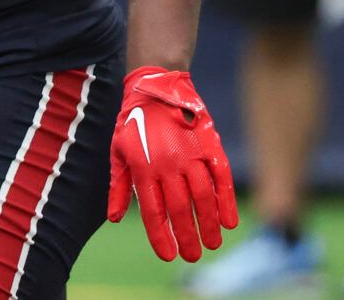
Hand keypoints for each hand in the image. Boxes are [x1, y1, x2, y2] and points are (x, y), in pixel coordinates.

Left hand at [109, 67, 237, 261]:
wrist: (157, 87)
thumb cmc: (133, 123)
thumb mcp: (118, 151)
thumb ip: (118, 186)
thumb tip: (115, 218)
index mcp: (142, 167)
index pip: (152, 211)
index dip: (161, 236)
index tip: (169, 256)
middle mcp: (167, 164)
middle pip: (180, 209)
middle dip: (187, 237)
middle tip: (194, 256)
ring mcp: (191, 155)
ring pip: (203, 198)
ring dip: (209, 224)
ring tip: (213, 243)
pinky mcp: (210, 146)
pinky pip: (222, 179)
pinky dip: (226, 201)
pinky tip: (229, 221)